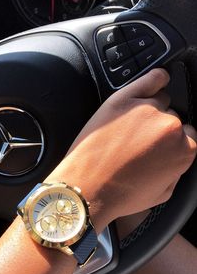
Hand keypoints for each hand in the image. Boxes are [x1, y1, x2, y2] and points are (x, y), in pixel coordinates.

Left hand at [48, 69, 196, 233]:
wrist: (86, 188)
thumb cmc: (119, 195)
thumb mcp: (161, 195)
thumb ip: (177, 172)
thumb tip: (178, 157)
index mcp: (183, 151)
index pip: (189, 135)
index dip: (173, 142)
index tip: (160, 145)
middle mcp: (169, 127)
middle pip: (173, 117)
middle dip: (160, 129)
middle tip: (140, 143)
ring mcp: (147, 110)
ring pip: (160, 100)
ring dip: (151, 110)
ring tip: (131, 128)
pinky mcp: (124, 100)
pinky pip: (152, 78)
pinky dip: (157, 79)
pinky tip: (157, 82)